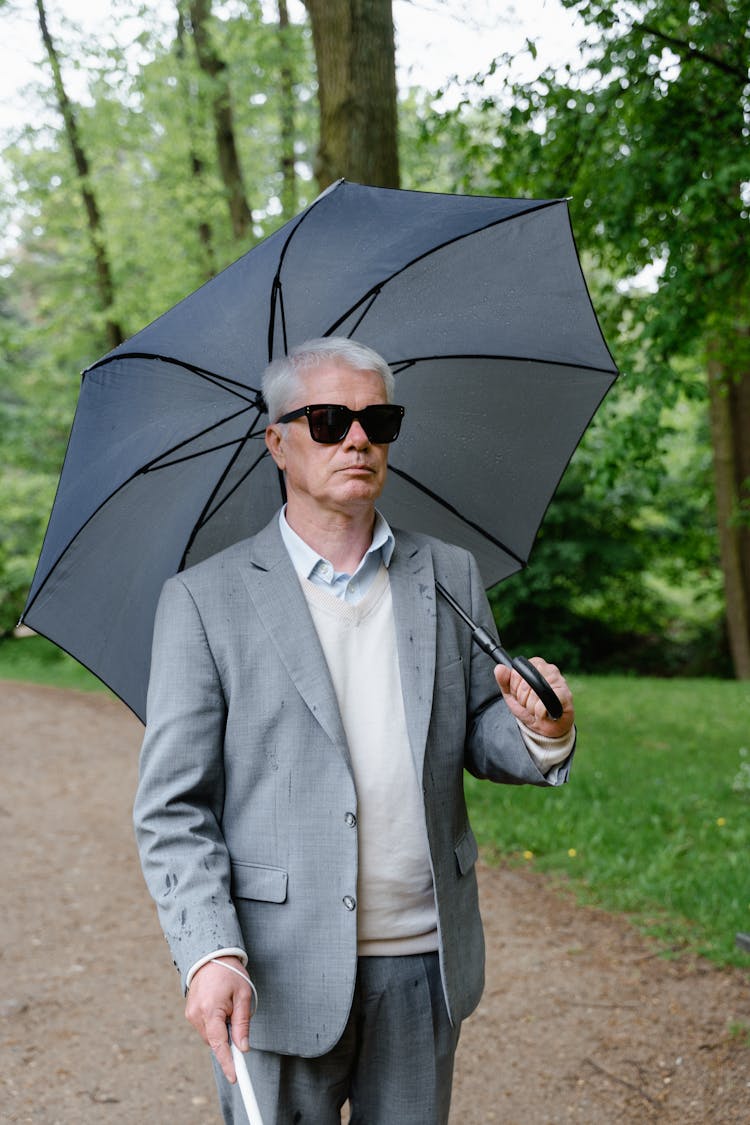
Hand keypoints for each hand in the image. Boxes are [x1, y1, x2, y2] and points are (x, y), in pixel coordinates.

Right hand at [185, 957, 253, 1082]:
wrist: (210, 956)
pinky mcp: (189, 1013)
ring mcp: (191, 1014)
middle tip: (237, 1018)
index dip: (227, 1062)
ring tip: (228, 1006)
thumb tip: (243, 1048)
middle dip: (228, 1039)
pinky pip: (205, 1028)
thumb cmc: (230, 973)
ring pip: (210, 1035)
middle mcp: (197, 1015)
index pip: (219, 1044)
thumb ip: (242, 1023)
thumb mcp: (243, 995)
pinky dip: (214, 1024)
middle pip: (215, 1041)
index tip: (235, 1077)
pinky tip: (220, 1007)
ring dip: (221, 1030)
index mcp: (211, 1010)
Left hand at [494, 657, 574, 738]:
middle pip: (524, 684)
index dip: (516, 688)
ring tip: (537, 709)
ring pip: (534, 694)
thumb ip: (504, 681)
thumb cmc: (531, 708)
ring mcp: (559, 681)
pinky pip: (543, 704)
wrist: (547, 728)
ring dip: (531, 707)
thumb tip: (499, 668)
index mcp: (536, 665)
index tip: (521, 694)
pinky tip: (545, 713)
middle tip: (530, 704)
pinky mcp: (566, 695)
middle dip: (523, 699)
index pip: (517, 672)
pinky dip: (540, 713)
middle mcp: (549, 669)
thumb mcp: (512, 695)